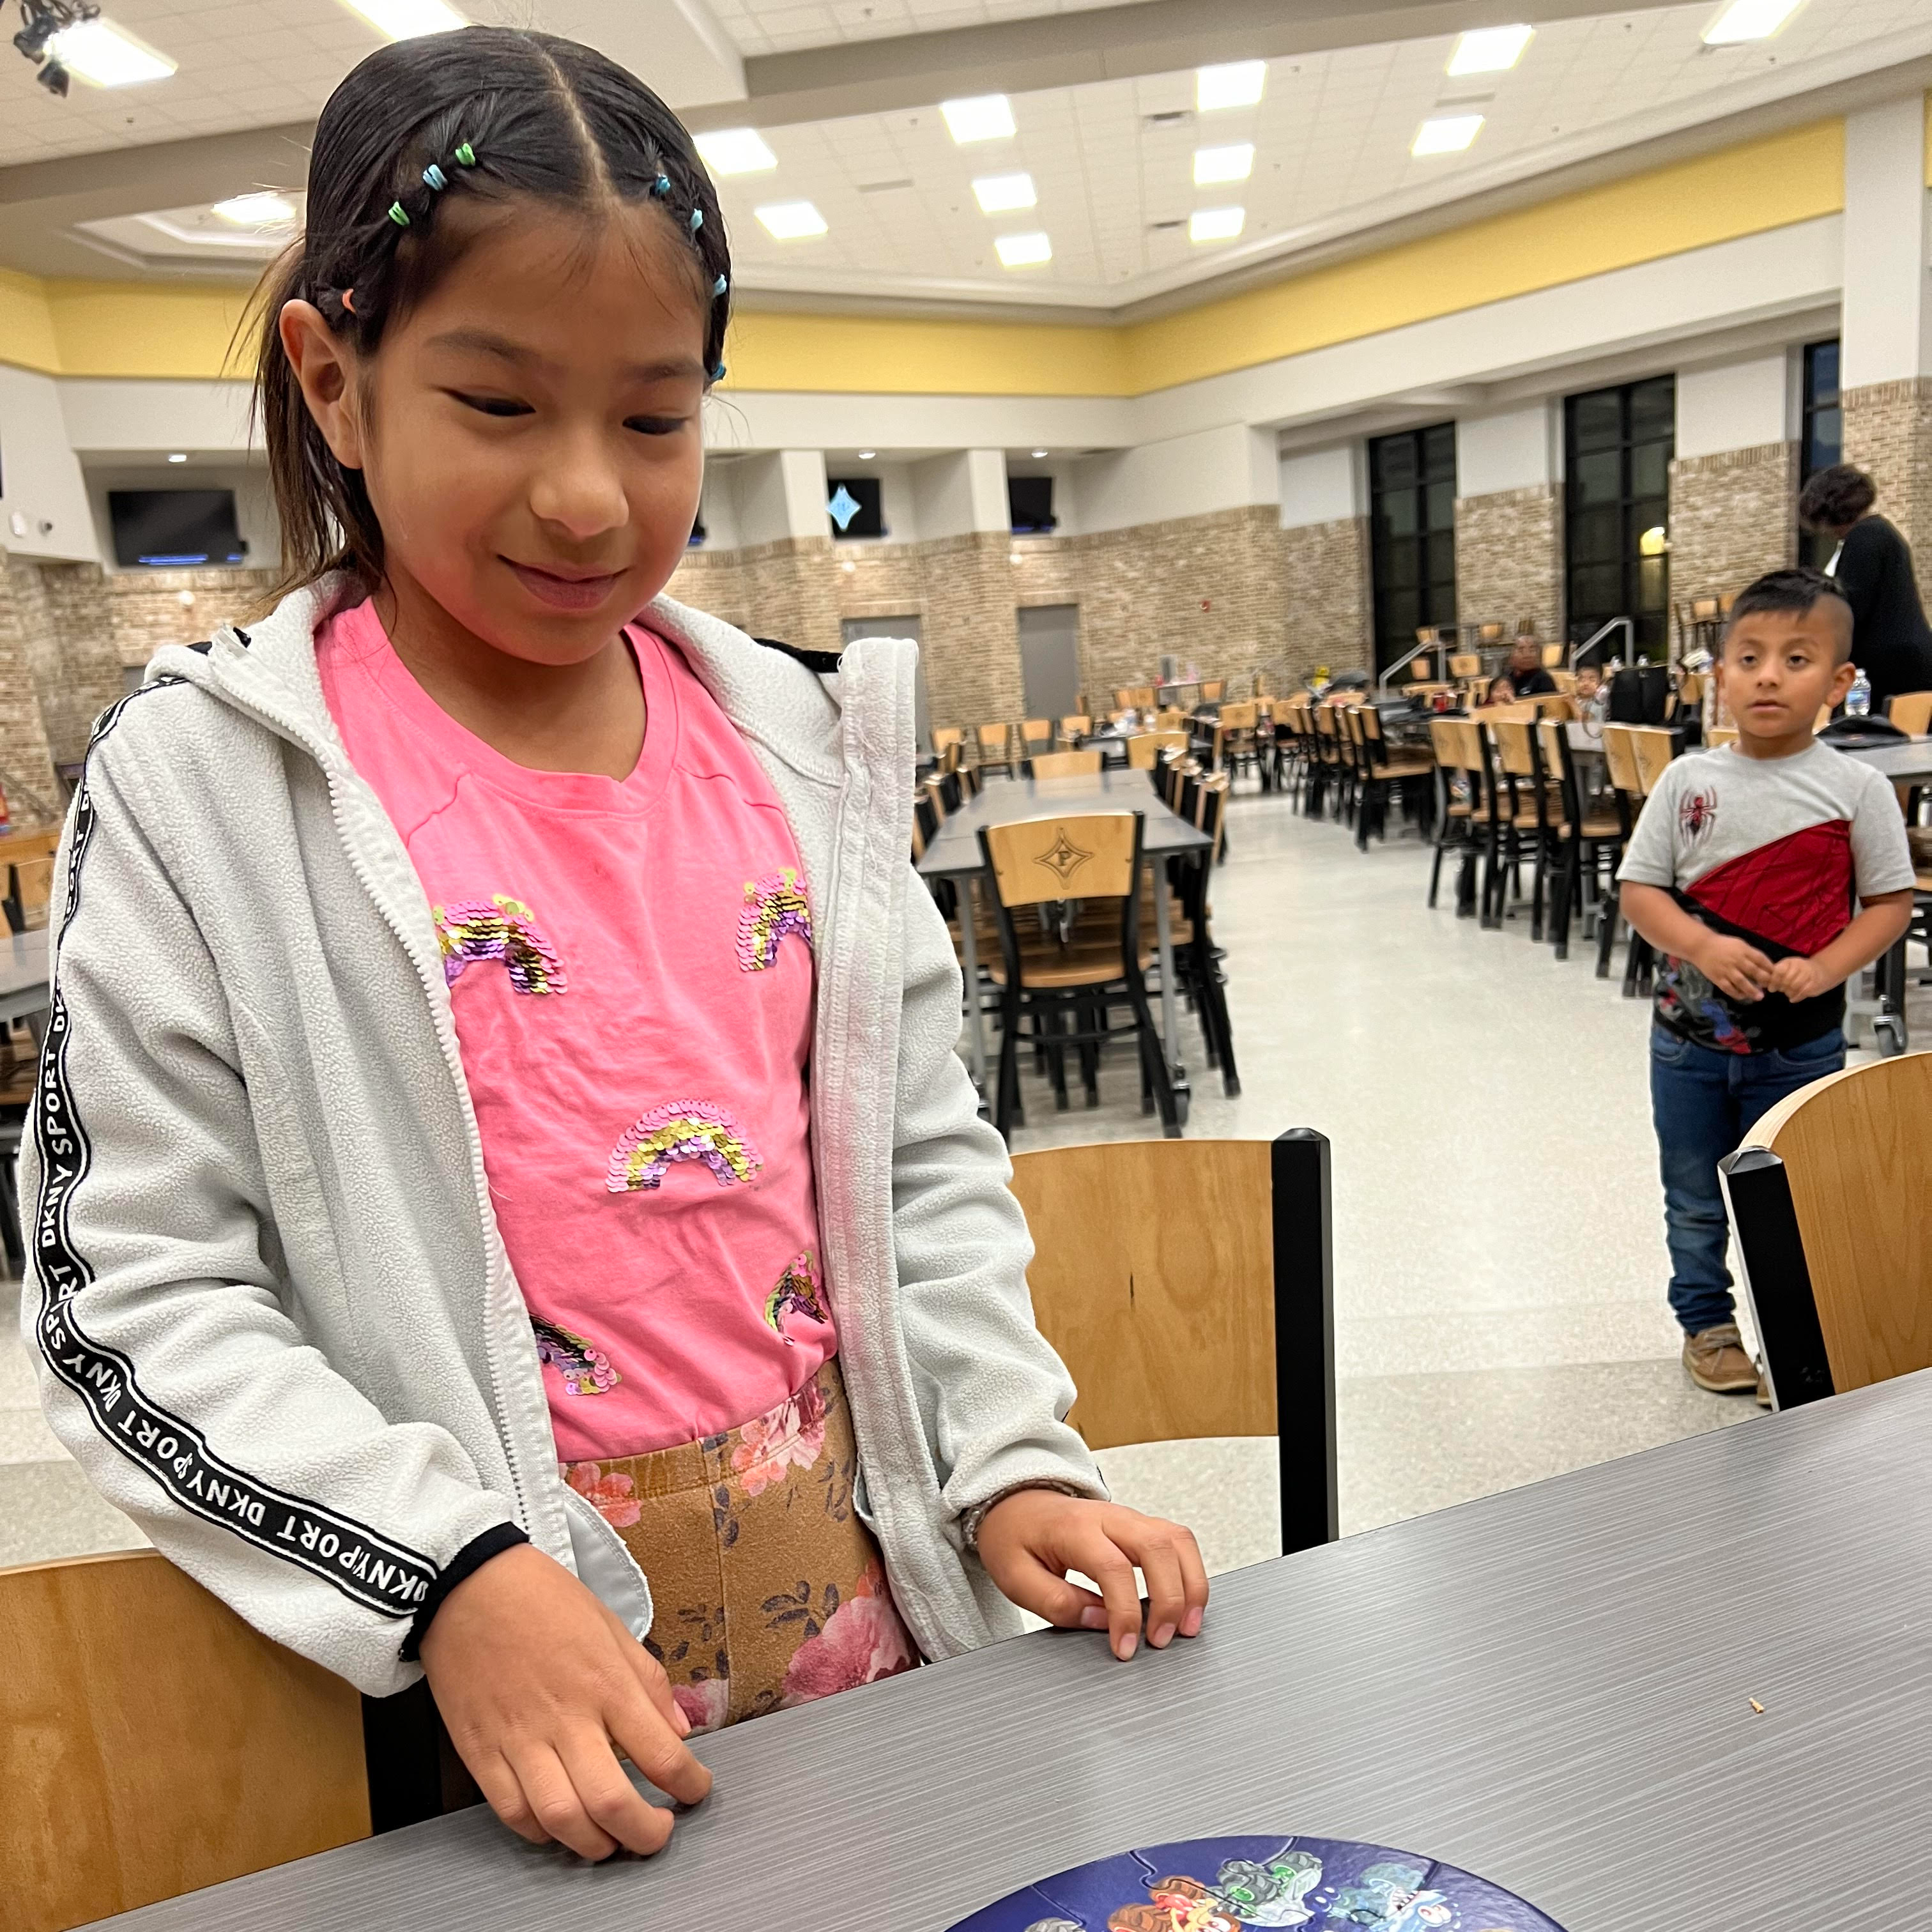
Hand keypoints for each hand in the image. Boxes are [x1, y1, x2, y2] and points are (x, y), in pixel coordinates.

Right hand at [419, 1543, 711, 1860]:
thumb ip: (649, 1681)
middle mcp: (566, 1718)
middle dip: (645, 1834)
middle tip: (658, 1834)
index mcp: (606, 1683)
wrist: (467, 1585)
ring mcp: (519, 1740)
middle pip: (612, 1803)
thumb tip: (678, 1730)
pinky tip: (558, 1825)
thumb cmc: (541, 1599)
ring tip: (610, 1841)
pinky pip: (512, 1812)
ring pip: (562, 1819)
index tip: (696, 1791)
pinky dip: (540, 1832)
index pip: (661, 1754)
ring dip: (594, 1845)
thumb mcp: (611, 1627)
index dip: (689, 1785)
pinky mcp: (480, 1752)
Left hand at [976, 1489, 1208, 1659]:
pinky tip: (1187, 1602)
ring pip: (1177, 1539)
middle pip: (1157, 1547)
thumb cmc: (1016, 1539)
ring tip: (1188, 1626)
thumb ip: (1057, 1603)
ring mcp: (1128, 1517)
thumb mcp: (1016, 1577)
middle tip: (1161, 1640)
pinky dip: (1191, 1572)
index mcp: (1073, 1528)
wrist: (1017, 1504)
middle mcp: (1107, 1517)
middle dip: (1170, 1599)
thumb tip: (1101, 1622)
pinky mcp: (1140, 1525)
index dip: (1125, 1613)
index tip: (1124, 1647)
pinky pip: (1177, 1541)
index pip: (1112, 1568)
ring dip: (1191, 1584)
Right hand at [1691, 933, 1774, 1001]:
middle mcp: (1736, 960)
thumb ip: (1751, 954)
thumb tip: (1764, 966)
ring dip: (1751, 990)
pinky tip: (1743, 996)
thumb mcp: (1739, 944)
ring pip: (1741, 982)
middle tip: (1770, 987)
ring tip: (1759, 997)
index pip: (1760, 959)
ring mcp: (1726, 970)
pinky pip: (1728, 988)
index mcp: (1743, 950)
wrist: (1701, 947)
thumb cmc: (1723, 945)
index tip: (1776, 975)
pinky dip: (1736, 993)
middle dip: (1763, 980)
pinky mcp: (1717, 978)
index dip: (1769, 968)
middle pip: (1753, 971)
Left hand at [1767, 953, 1833, 1001]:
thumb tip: (1761, 983)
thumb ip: (1774, 975)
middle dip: (1782, 987)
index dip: (1773, 981)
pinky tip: (1792, 999)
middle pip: (1786, 980)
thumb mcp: (1786, 969)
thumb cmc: (1798, 971)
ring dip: (1789, 993)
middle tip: (1781, 990)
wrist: (1821, 970)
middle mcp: (1799, 966)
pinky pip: (1803, 992)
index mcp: (1789, 962)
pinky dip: (1796, 997)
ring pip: (1794, 986)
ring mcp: (1809, 974)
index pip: (1779, 971)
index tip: (1771, 989)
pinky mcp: (1815, 983)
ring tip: (1788, 994)